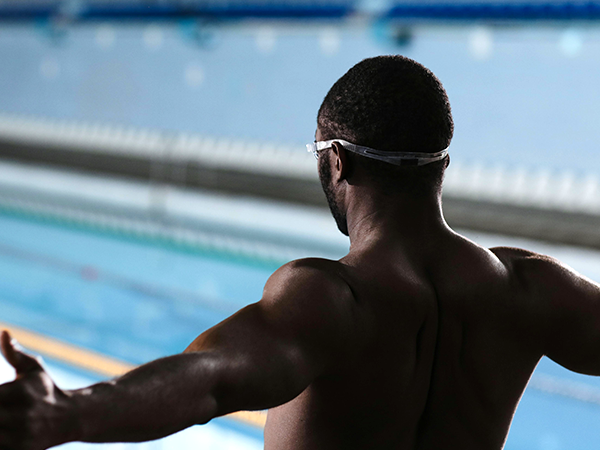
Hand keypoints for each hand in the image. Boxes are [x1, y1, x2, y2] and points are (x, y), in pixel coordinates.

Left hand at [0, 331, 75, 449]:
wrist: (72, 417)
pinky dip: (0, 440)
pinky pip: (1, 447)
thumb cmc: (47, 389)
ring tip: (1, 416)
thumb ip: (14, 353)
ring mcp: (21, 437)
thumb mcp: (34, 369)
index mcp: (20, 393)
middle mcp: (22, 415)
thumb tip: (4, 332)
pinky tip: (3, 429)